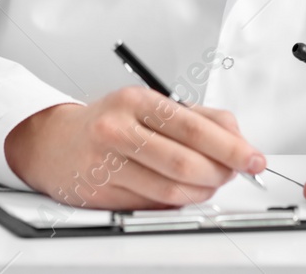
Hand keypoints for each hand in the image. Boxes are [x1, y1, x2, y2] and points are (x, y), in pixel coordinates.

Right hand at [4, 90, 265, 208]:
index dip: (230, 146)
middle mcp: (117, 129)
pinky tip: (180, 192)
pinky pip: (152, 204)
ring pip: (171, 189)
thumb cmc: (107, 121)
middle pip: (184, 161)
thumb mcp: (150, 105)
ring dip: (201, 191)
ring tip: (209, 184)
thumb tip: (237, 136)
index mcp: (136, 101)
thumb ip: (198, 117)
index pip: (193, 126)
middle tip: (233, 173)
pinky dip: (175, 202)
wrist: (51, 142)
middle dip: (219, 173)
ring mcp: (106, 164)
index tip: (253, 158)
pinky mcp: (101, 194)